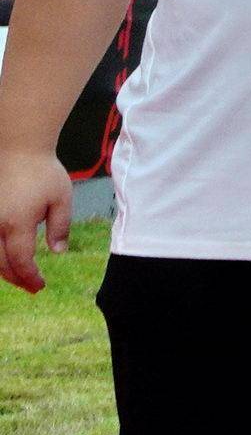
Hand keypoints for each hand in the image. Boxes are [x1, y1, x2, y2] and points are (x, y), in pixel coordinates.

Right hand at [0, 145, 74, 293]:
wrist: (17, 148)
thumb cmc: (42, 171)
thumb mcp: (61, 199)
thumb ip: (60, 227)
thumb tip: (57, 252)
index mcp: (17, 223)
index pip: (21, 261)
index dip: (30, 277)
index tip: (40, 286)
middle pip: (1, 263)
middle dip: (16, 279)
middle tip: (31, 287)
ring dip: (3, 269)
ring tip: (19, 276)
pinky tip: (5, 258)